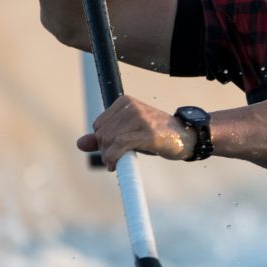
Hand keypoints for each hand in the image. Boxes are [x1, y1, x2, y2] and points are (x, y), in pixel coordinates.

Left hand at [78, 95, 196, 169]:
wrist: (186, 137)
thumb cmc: (157, 136)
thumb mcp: (128, 134)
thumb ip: (105, 138)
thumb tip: (80, 143)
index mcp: (126, 102)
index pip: (99, 124)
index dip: (102, 141)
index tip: (112, 151)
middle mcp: (131, 107)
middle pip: (102, 133)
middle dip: (105, 149)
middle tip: (116, 159)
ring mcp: (139, 119)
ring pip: (109, 140)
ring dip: (109, 156)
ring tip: (118, 162)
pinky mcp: (147, 132)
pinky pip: (118, 145)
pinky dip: (113, 158)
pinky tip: (115, 165)